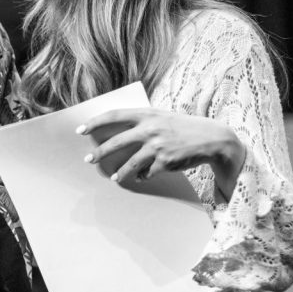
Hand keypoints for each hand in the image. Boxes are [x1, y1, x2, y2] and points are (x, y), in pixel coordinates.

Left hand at [81, 107, 245, 197]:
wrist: (212, 138)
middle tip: (88, 160)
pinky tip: (142, 177)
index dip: (95, 122)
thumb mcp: (162, 117)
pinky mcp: (166, 162)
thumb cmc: (182, 127)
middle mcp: (150, 129)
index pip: (114, 115)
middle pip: (117, 142)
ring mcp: (158, 146)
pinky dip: (143, 176)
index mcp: (147, 114)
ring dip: (121, 172)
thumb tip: (117, 131)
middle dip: (100, 152)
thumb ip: (142, 122)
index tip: (80, 130)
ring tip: (114, 177)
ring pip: (131, 163)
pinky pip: (147, 173)